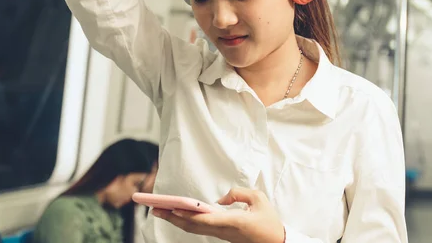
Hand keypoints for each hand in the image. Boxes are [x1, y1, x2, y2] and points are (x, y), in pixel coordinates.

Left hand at [152, 187, 284, 242]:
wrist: (276, 242)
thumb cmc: (269, 220)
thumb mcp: (259, 198)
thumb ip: (238, 193)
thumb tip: (219, 200)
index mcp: (234, 222)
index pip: (207, 219)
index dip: (189, 215)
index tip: (174, 209)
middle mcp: (224, 231)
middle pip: (193, 226)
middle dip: (172, 217)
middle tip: (155, 208)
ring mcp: (222, 235)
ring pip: (194, 229)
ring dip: (175, 221)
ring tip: (160, 211)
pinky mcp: (222, 236)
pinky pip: (200, 229)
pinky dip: (186, 222)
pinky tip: (177, 216)